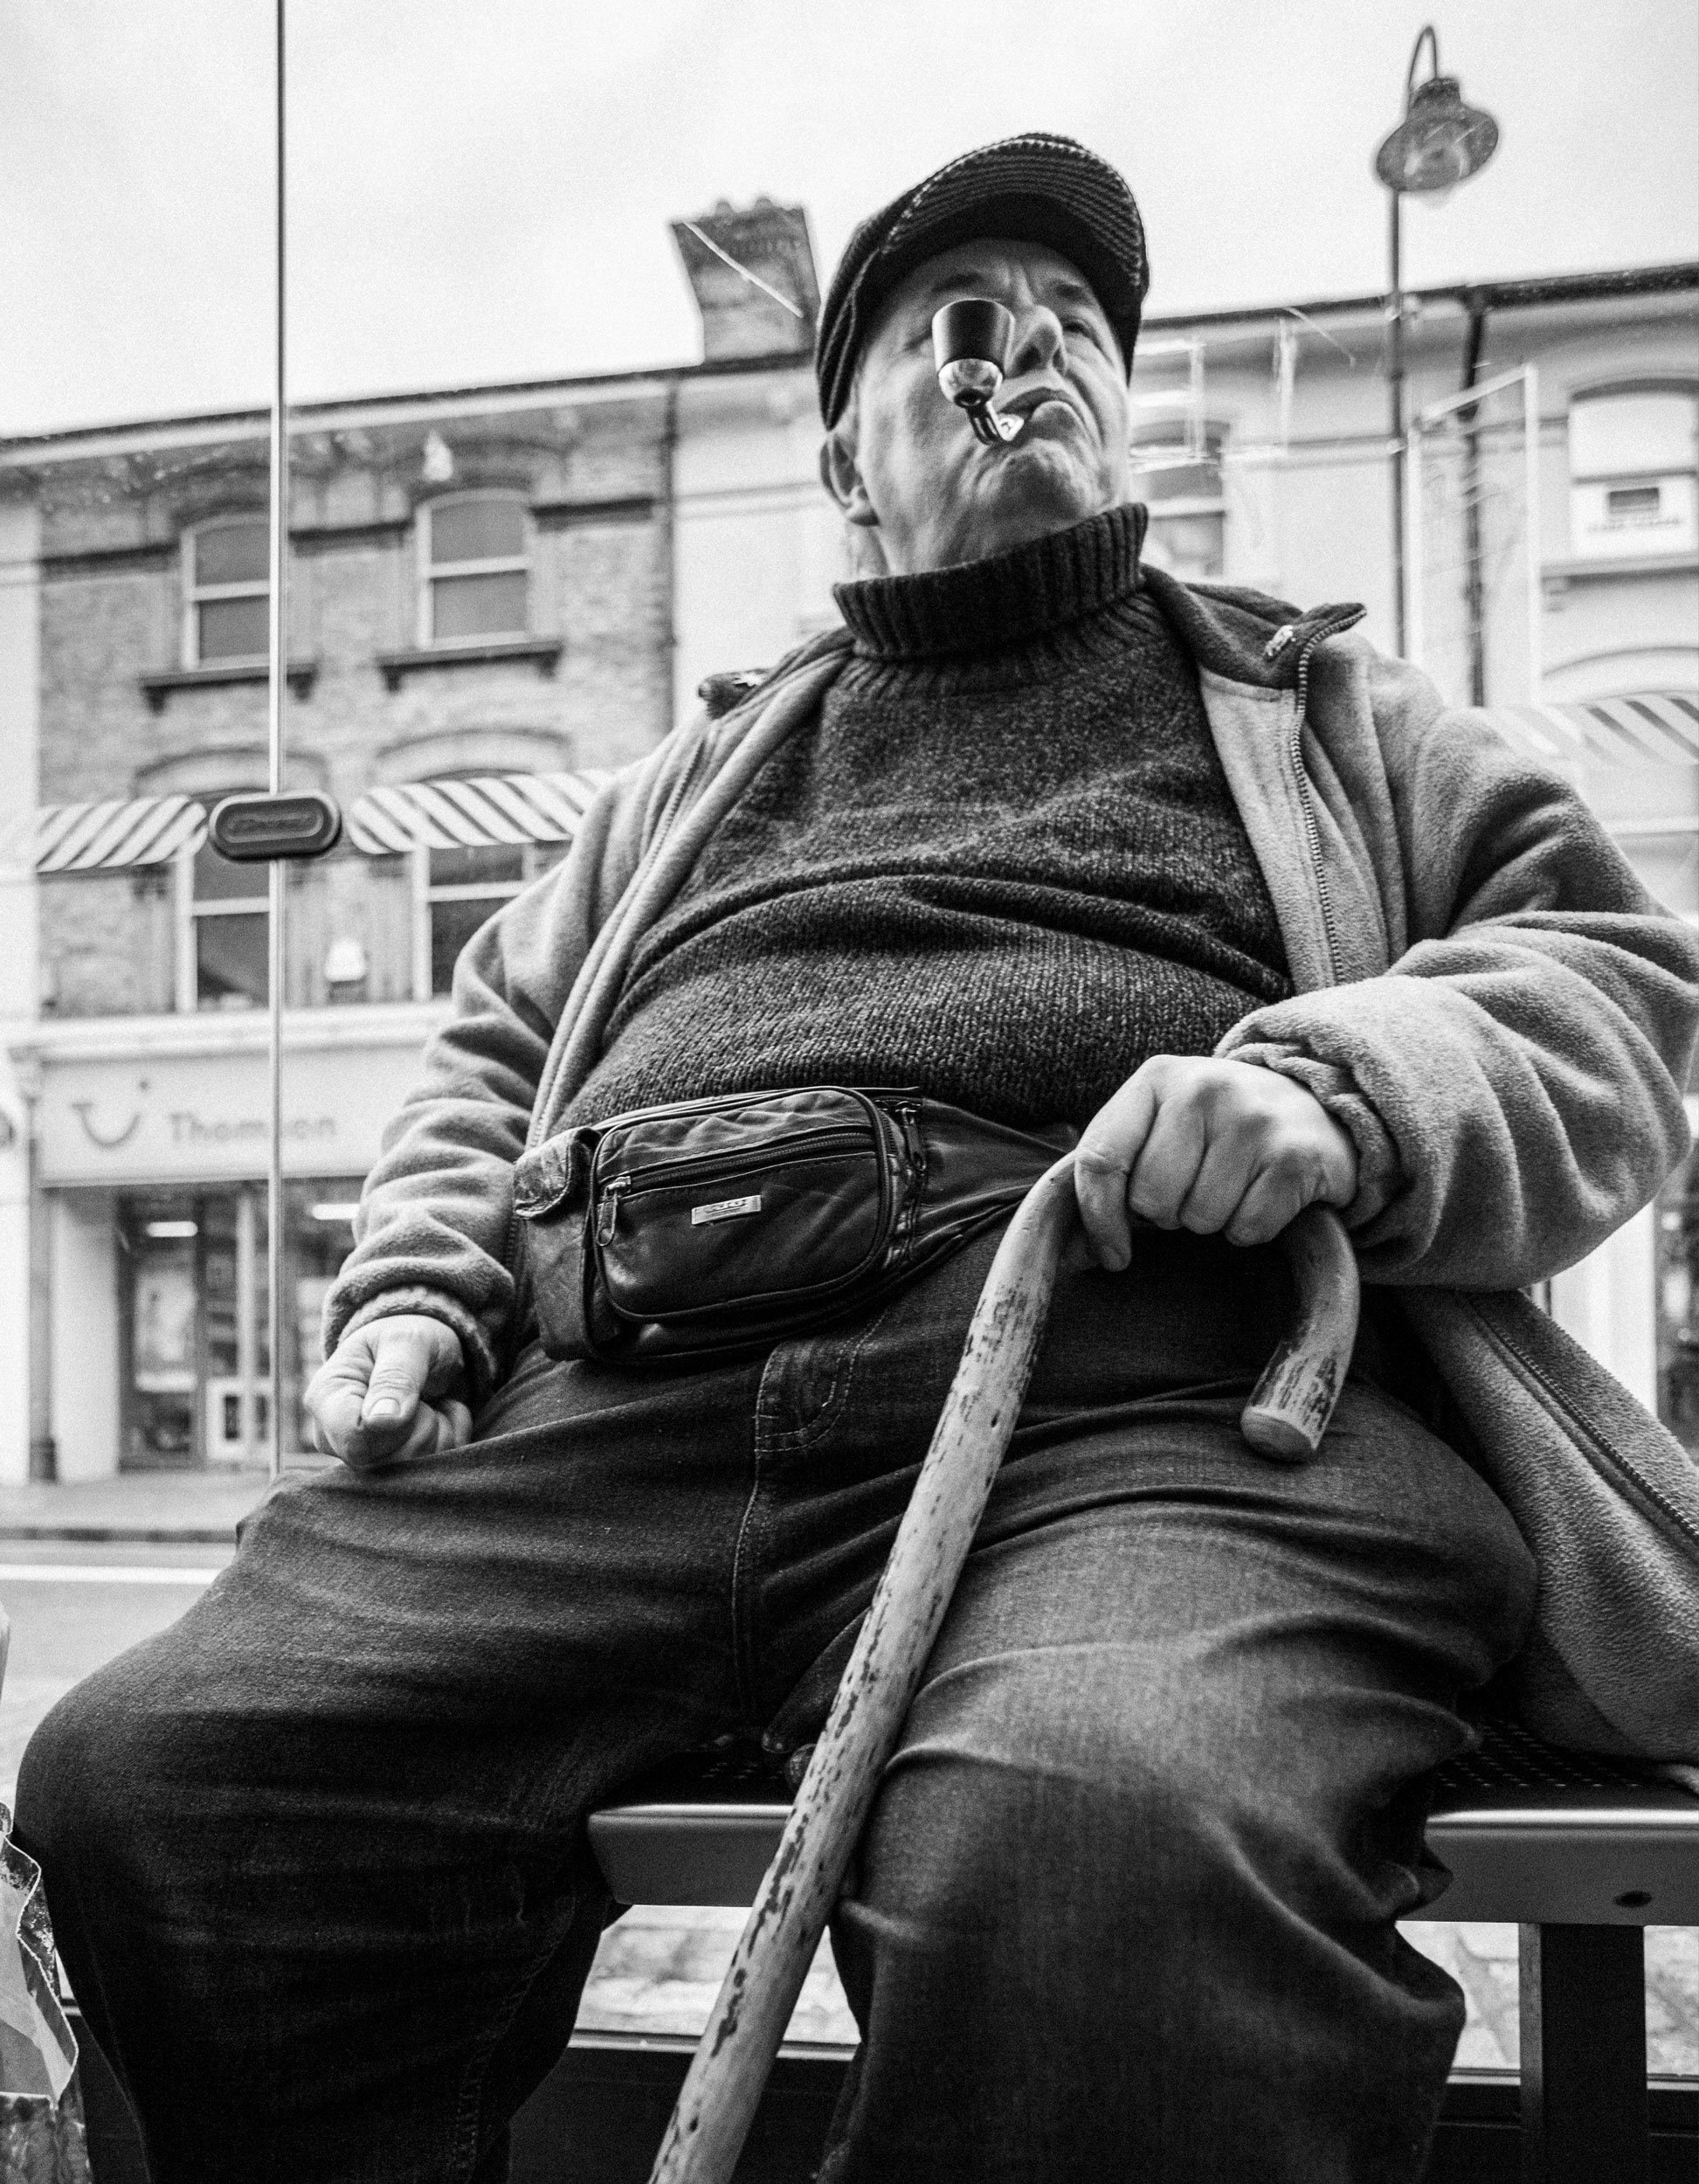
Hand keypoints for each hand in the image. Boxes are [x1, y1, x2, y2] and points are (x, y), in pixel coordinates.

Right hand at [304, 1314, 472, 1470]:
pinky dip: (448, 1443)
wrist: (419, 1350)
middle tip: (426, 1395)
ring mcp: (356, 1457)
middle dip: (423, 1428)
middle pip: (385, 1463)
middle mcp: (332, 1435)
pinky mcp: (384, 1470)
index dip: (397, 1427)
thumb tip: (379, 1422)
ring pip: (409, 1472)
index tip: (413, 1398)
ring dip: (439, 1434)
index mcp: (326, 1398)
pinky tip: (440, 1418)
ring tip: (433, 1403)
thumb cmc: (407, 1339)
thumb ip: (395, 1377)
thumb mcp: (407, 1342)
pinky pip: (427, 1474)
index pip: (355, 1440)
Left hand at [1074, 1056, 1356, 1265]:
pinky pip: (1246, 1230)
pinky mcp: (1296, 1155)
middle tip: (1197, 1188)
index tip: (1112, 1255)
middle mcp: (1204, 1088)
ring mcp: (1254, 1118)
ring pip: (1200, 1219)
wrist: (1316, 1106)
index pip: (1100, 1159)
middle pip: (1151, 1200)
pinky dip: (1251, 1228)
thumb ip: (1114, 1169)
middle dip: (1169, 1213)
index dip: (1098, 1218)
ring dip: (1213, 1220)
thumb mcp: (1163, 1122)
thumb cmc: (1218, 1127)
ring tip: (1234, 1185)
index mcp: (1157, 1077)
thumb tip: (1077, 1253)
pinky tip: (1264, 1194)